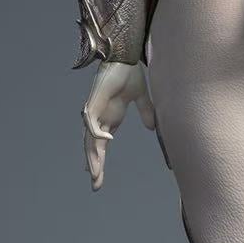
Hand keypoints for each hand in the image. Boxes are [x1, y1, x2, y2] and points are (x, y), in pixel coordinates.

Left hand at [82, 59, 156, 190]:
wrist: (123, 57)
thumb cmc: (129, 74)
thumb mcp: (141, 97)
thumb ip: (145, 112)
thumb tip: (153, 127)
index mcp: (109, 118)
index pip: (101, 145)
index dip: (100, 160)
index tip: (98, 176)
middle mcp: (99, 117)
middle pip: (94, 147)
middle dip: (95, 166)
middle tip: (95, 186)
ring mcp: (94, 111)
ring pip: (90, 140)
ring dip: (93, 158)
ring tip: (95, 175)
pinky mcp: (93, 103)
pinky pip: (93, 124)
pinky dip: (98, 134)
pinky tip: (107, 142)